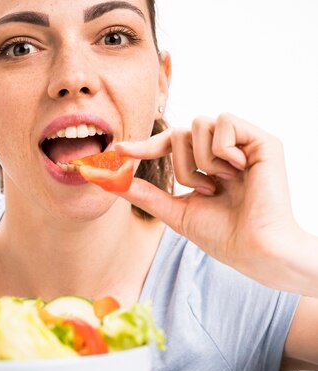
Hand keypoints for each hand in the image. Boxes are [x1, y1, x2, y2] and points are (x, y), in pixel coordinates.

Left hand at [114, 113, 314, 294]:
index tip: (118, 150)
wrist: (252, 250)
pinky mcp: (261, 140)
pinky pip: (224, 120)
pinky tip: (239, 172)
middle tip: (202, 190)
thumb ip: (144, 193)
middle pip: (179, 131)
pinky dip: (221, 150)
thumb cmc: (221, 235)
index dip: (143, 145)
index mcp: (206, 165)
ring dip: (200, 161)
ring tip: (222, 185)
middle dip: (180, 165)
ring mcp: (242, 144)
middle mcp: (223, 150)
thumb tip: (108, 180)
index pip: (168, 143)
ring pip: (197, 124)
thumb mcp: (174, 211)